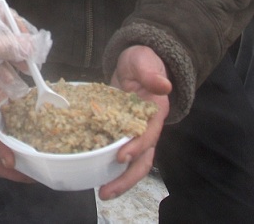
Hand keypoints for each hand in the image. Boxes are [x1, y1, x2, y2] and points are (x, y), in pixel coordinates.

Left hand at [98, 45, 171, 199]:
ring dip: (118, 178)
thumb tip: (163, 85)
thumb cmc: (142, 60)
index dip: (137, 147)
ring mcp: (134, 132)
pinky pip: (115, 151)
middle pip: (143, 160)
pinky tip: (90, 171)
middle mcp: (147, 127)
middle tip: (106, 192)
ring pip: (132, 162)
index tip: (121, 155)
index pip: (149, 135)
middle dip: (127, 178)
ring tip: (101, 192)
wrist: (137, 61)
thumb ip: (150, 72)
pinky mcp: (120, 130)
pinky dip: (106, 163)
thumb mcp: (144, 60)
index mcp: (155, 112)